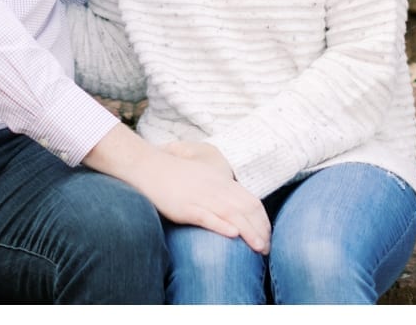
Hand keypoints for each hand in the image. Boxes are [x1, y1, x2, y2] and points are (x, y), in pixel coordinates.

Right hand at [85, 125, 269, 253]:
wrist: (147, 166)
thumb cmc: (173, 173)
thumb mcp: (201, 177)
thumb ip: (218, 189)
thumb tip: (233, 208)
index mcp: (220, 180)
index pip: (251, 200)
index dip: (263, 220)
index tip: (267, 235)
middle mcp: (214, 187)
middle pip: (246, 209)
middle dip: (261, 230)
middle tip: (267, 248)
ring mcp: (200, 196)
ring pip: (232, 214)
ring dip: (249, 232)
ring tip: (259, 247)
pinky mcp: (185, 206)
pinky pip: (207, 216)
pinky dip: (221, 225)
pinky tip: (232, 234)